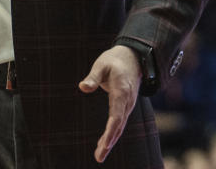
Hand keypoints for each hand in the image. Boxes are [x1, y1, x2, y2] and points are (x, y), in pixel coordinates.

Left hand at [79, 45, 140, 162]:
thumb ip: (93, 77)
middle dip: (109, 142)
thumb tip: (82, 87)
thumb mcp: (101, 65)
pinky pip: (119, 123)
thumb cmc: (114, 61)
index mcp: (121, 92)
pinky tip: (104, 144)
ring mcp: (128, 105)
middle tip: (99, 157)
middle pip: (118, 125)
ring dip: (110, 141)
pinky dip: (112, 134)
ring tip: (99, 155)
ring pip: (119, 127)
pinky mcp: (125, 107)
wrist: (132, 58)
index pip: (117, 115)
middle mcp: (127, 102)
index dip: (111, 130)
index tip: (106, 143)